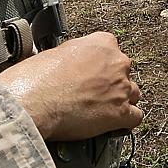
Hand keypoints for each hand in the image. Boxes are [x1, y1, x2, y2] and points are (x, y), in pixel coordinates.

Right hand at [0, 32, 141, 141]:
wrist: (33, 101)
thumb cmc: (37, 78)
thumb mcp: (54, 52)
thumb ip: (74, 56)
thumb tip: (71, 64)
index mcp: (102, 43)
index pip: (112, 51)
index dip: (101, 66)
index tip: (92, 74)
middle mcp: (117, 63)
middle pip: (124, 72)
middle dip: (111, 83)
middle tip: (91, 94)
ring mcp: (122, 88)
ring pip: (133, 94)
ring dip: (120, 101)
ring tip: (100, 110)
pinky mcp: (121, 113)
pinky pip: (135, 117)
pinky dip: (126, 122)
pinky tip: (112, 124)